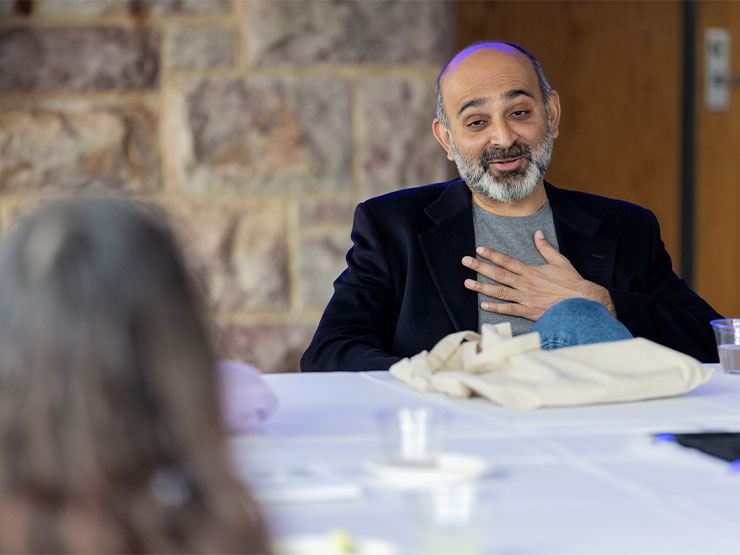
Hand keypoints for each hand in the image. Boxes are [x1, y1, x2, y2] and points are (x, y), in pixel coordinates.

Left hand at [461, 230, 614, 320]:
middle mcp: (525, 284)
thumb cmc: (572, 283)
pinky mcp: (528, 311)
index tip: (478, 249)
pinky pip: (509, 310)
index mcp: (531, 271)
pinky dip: (496, 308)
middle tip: (466, 262)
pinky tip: (483, 305)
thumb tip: (537, 233)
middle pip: (498, 274)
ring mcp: (525, 298)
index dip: (492, 254)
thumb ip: (546, 248)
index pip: (507, 261)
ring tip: (467, 283)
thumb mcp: (560, 261)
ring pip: (500, 292)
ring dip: (482, 287)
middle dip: (480, 267)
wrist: (582, 303)